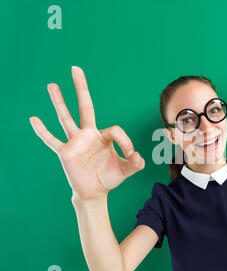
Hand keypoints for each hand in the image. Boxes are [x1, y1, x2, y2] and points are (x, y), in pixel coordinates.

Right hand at [29, 67, 144, 200]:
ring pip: (66, 118)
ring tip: (51, 85)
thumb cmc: (109, 178)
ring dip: (59, 102)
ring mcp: (75, 142)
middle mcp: (88, 135)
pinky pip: (52, 140)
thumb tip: (138, 156)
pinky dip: (42, 131)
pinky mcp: (65, 152)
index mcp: (104, 137)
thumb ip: (135, 164)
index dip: (125, 141)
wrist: (94, 192)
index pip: (115, 130)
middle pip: (85, 107)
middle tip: (76, 68)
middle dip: (81, 88)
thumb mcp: (125, 171)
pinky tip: (33, 119)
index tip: (131, 155)